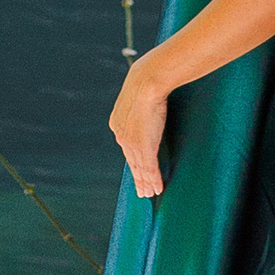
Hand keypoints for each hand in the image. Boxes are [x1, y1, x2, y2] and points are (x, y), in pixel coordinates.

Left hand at [110, 62, 170, 199]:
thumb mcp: (137, 93)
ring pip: (139, 169)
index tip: (137, 170)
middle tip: (142, 191)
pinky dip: (154, 181)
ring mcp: (132, 143)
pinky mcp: (144, 147)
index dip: (133, 161)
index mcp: (117, 123)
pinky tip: (157, 189)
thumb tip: (149, 96)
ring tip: (150, 194)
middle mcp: (122, 136)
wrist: (146, 82)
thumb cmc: (146, 80)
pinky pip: (149, 169)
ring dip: (146, 183)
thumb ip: (140, 102)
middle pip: (131, 162)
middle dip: (138, 178)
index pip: (126, 148)